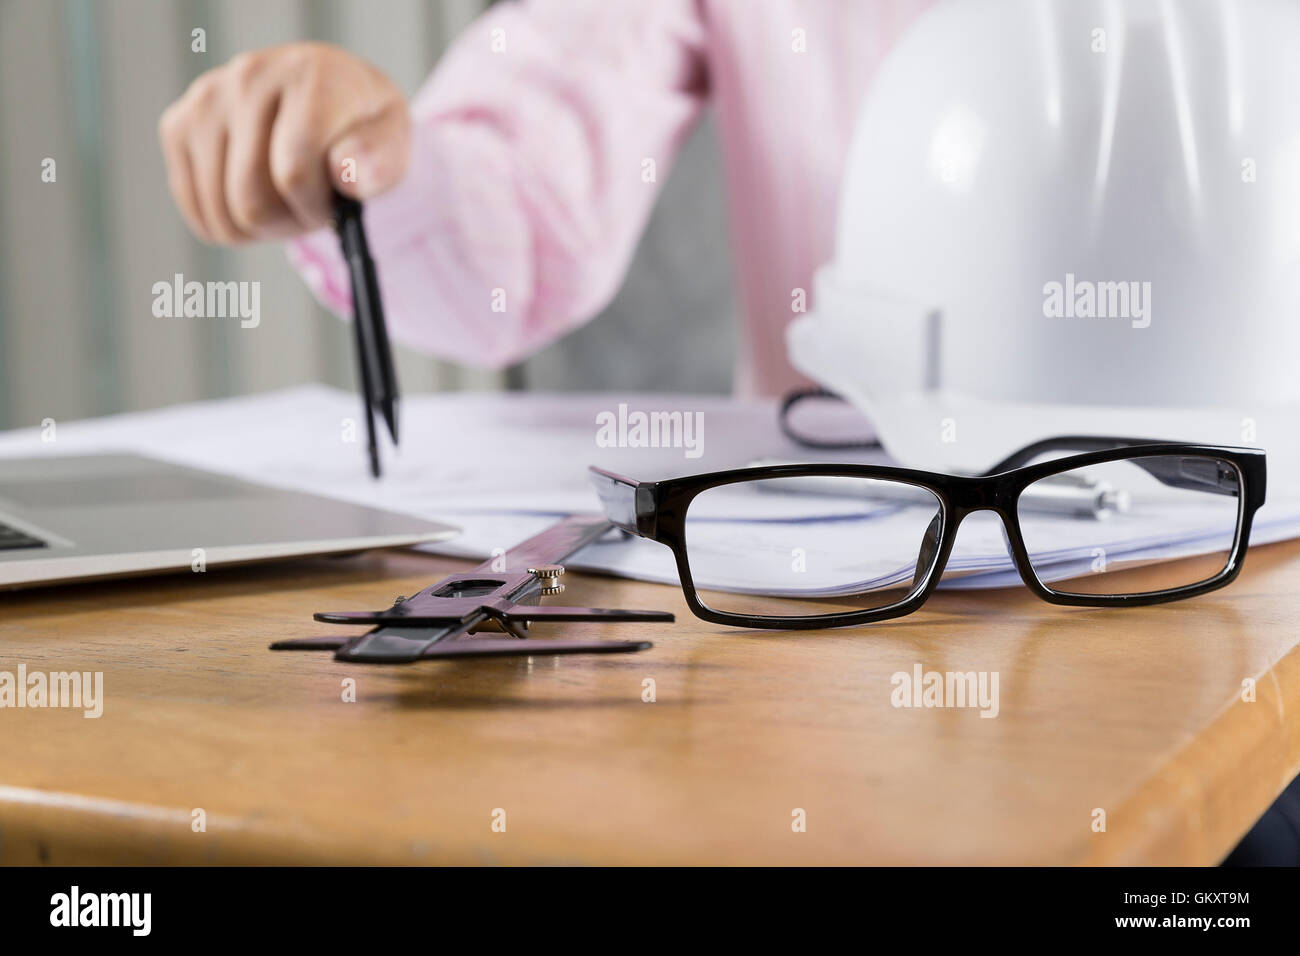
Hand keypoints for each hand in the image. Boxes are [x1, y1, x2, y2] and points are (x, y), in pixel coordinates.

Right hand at [158, 42, 410, 243]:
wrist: (328, 100)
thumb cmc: (362, 129)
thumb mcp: (392, 143)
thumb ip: (380, 162)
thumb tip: (348, 175)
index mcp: (310, 76)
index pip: (293, 173)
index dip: (316, 208)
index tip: (336, 204)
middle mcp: (249, 77)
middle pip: (251, 200)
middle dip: (288, 222)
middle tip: (311, 205)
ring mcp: (207, 99)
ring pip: (221, 213)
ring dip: (261, 228)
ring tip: (286, 198)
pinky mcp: (178, 125)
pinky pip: (198, 212)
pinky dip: (231, 225)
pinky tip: (256, 197)